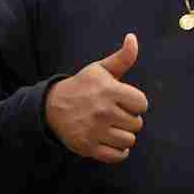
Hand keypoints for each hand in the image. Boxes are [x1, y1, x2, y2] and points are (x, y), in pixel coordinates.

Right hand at [45, 34, 146, 162]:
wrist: (51, 107)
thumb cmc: (82, 87)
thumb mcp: (100, 69)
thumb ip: (122, 58)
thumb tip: (133, 38)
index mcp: (109, 90)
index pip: (142, 104)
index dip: (136, 103)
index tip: (125, 101)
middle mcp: (103, 111)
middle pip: (137, 124)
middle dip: (129, 119)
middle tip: (116, 114)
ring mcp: (96, 131)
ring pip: (129, 141)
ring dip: (124, 135)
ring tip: (113, 128)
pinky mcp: (89, 147)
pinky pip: (117, 156)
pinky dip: (118, 152)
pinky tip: (112, 141)